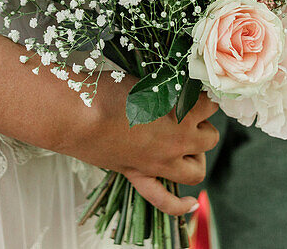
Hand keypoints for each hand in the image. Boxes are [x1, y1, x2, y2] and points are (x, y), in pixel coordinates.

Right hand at [69, 79, 219, 215]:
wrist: (77, 115)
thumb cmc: (106, 91)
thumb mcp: (142, 80)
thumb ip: (163, 89)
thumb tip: (170, 89)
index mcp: (182, 113)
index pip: (209, 105)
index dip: (201, 98)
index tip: (192, 93)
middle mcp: (178, 141)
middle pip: (210, 138)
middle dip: (201, 126)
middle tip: (186, 117)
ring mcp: (160, 164)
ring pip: (197, 170)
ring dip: (196, 157)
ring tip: (185, 146)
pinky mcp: (141, 176)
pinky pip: (166, 200)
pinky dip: (180, 205)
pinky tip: (191, 203)